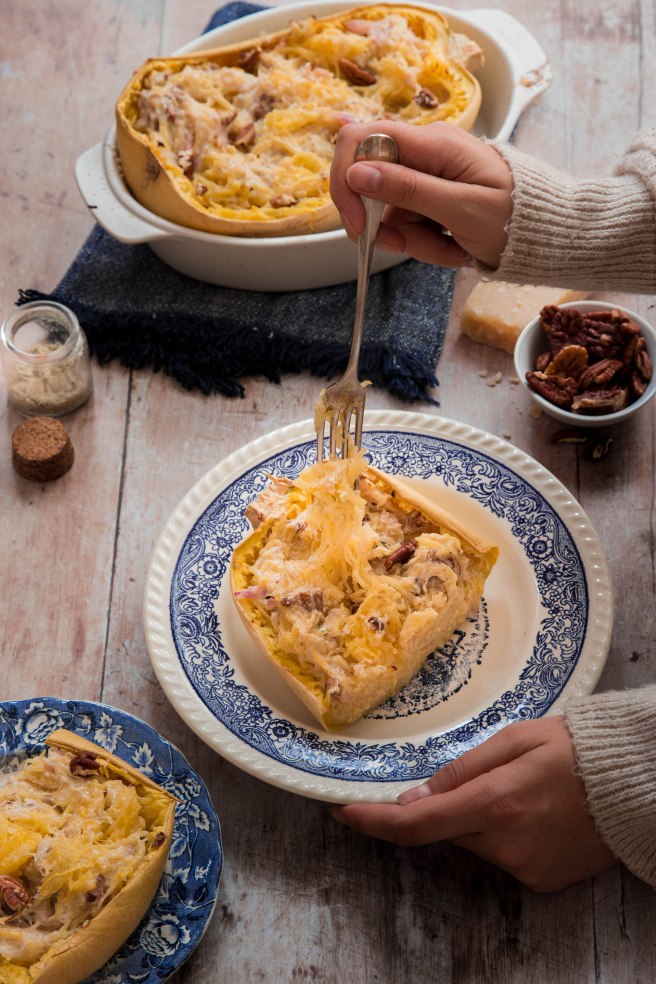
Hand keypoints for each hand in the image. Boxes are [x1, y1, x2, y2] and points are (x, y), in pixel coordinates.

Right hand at [329, 120, 513, 268]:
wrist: (547, 232)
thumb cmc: (515, 217)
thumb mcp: (461, 208)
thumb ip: (408, 189)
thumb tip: (356, 172)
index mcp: (432, 142)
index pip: (361, 140)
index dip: (346, 181)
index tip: (359, 226)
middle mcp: (424, 152)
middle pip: (372, 185)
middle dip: (388, 225)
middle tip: (412, 246)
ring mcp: (427, 176)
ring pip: (391, 213)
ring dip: (414, 241)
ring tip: (453, 248)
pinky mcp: (431, 197)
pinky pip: (408, 224)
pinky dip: (426, 243)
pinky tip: (455, 247)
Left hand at [330, 717, 616, 891]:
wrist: (635, 782)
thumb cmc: (574, 748)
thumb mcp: (513, 739)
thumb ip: (460, 769)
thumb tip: (414, 797)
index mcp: (493, 802)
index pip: (415, 823)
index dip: (372, 821)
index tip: (342, 812)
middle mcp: (505, 844)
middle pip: (447, 830)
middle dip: (448, 805)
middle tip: (483, 775)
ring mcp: (525, 868)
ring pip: (475, 842)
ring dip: (480, 817)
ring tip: (522, 788)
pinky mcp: (541, 881)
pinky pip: (502, 856)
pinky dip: (505, 834)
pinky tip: (535, 810)